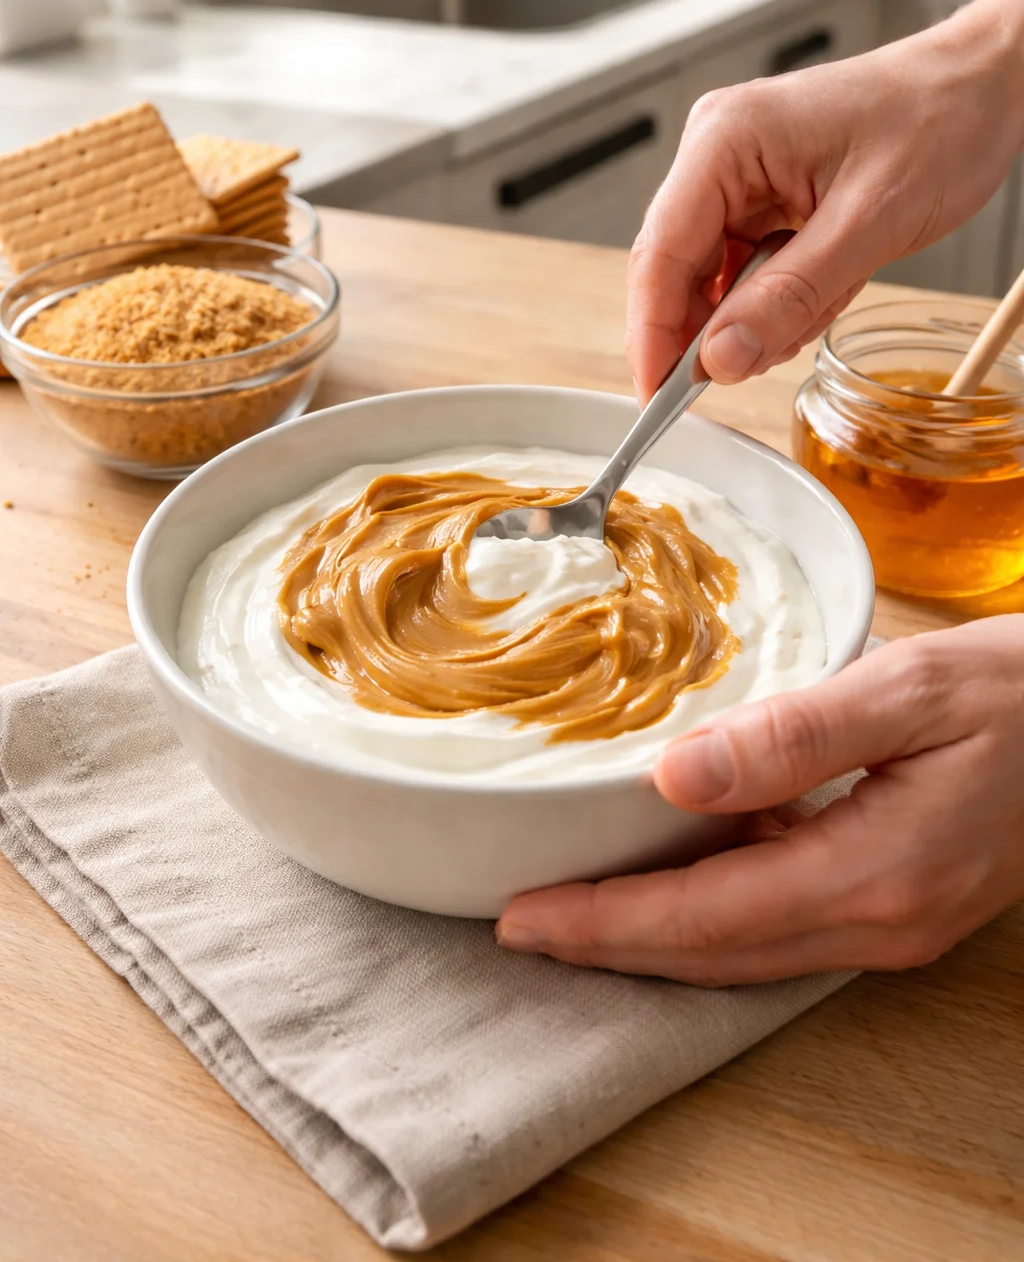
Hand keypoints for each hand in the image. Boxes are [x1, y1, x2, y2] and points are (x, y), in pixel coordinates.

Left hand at [496, 619, 1023, 984]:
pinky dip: (710, 914)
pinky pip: (782, 926)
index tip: (524, 916)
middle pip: (714, 954)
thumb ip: (791, 737)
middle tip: (520, 928)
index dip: (608, 922)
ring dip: (653, 938)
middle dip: (610, 945)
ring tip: (573, 912)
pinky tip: (672, 875)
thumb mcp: (908, 689)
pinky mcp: (900, 904)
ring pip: (744, 951)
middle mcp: (879, 922)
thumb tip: (673, 778)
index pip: (706, 916)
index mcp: (874, 873)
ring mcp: (894, 925)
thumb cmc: (1020, 692)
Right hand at [627, 0, 1023, 402]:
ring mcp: (737, 177)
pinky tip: (827, 283)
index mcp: (726, 141)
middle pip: (678, 271)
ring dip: (763, 312)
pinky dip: (783, 297)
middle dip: (718, 327)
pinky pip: (747, 272)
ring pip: (715, 281)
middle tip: (758, 360)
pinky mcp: (761, 198)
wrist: (983, 90)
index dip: (652, 333)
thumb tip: (720, 358)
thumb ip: (789, 296)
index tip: (658, 399)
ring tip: (830, 291)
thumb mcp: (869, 223)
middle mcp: (718, 155)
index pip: (661, 253)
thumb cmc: (939, 122)